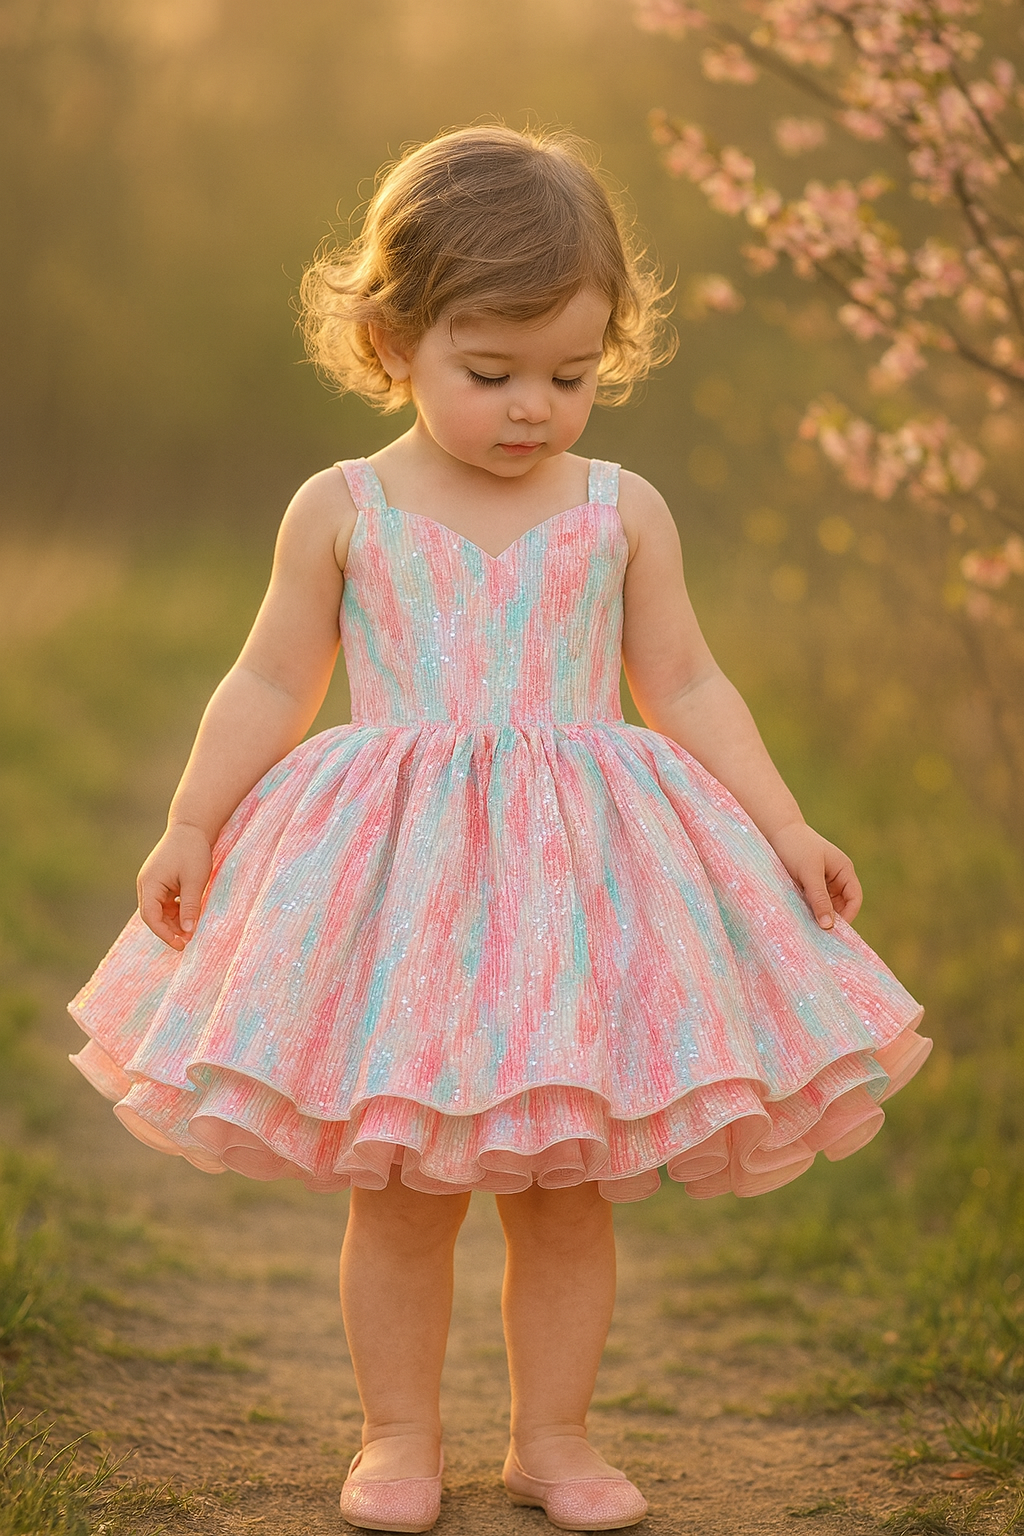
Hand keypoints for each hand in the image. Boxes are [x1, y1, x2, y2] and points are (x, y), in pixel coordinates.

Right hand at [137, 823, 212, 949]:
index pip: (150, 917)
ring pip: (160, 910)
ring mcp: (153, 882)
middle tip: (188, 940)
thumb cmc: (193, 851)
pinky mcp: (161, 881)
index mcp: (150, 884)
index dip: (164, 934)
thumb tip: (188, 932)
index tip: (181, 945)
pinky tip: (191, 915)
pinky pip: (166, 902)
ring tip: (192, 930)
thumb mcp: (195, 881)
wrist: (192, 827)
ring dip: (173, 921)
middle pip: (153, 916)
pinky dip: (176, 911)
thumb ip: (190, 907)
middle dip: (169, 930)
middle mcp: (147, 884)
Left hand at [768, 820, 862, 928]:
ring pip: (825, 905)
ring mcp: (822, 881)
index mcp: (844, 870)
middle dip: (832, 918)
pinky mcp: (807, 884)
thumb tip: (828, 925)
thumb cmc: (795, 846)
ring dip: (818, 914)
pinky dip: (808, 909)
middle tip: (818, 934)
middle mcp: (836, 876)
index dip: (848, 915)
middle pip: (841, 905)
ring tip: (807, 926)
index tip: (833, 931)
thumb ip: (819, 898)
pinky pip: (812, 902)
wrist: (775, 830)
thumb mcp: (809, 873)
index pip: (854, 898)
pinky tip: (799, 916)